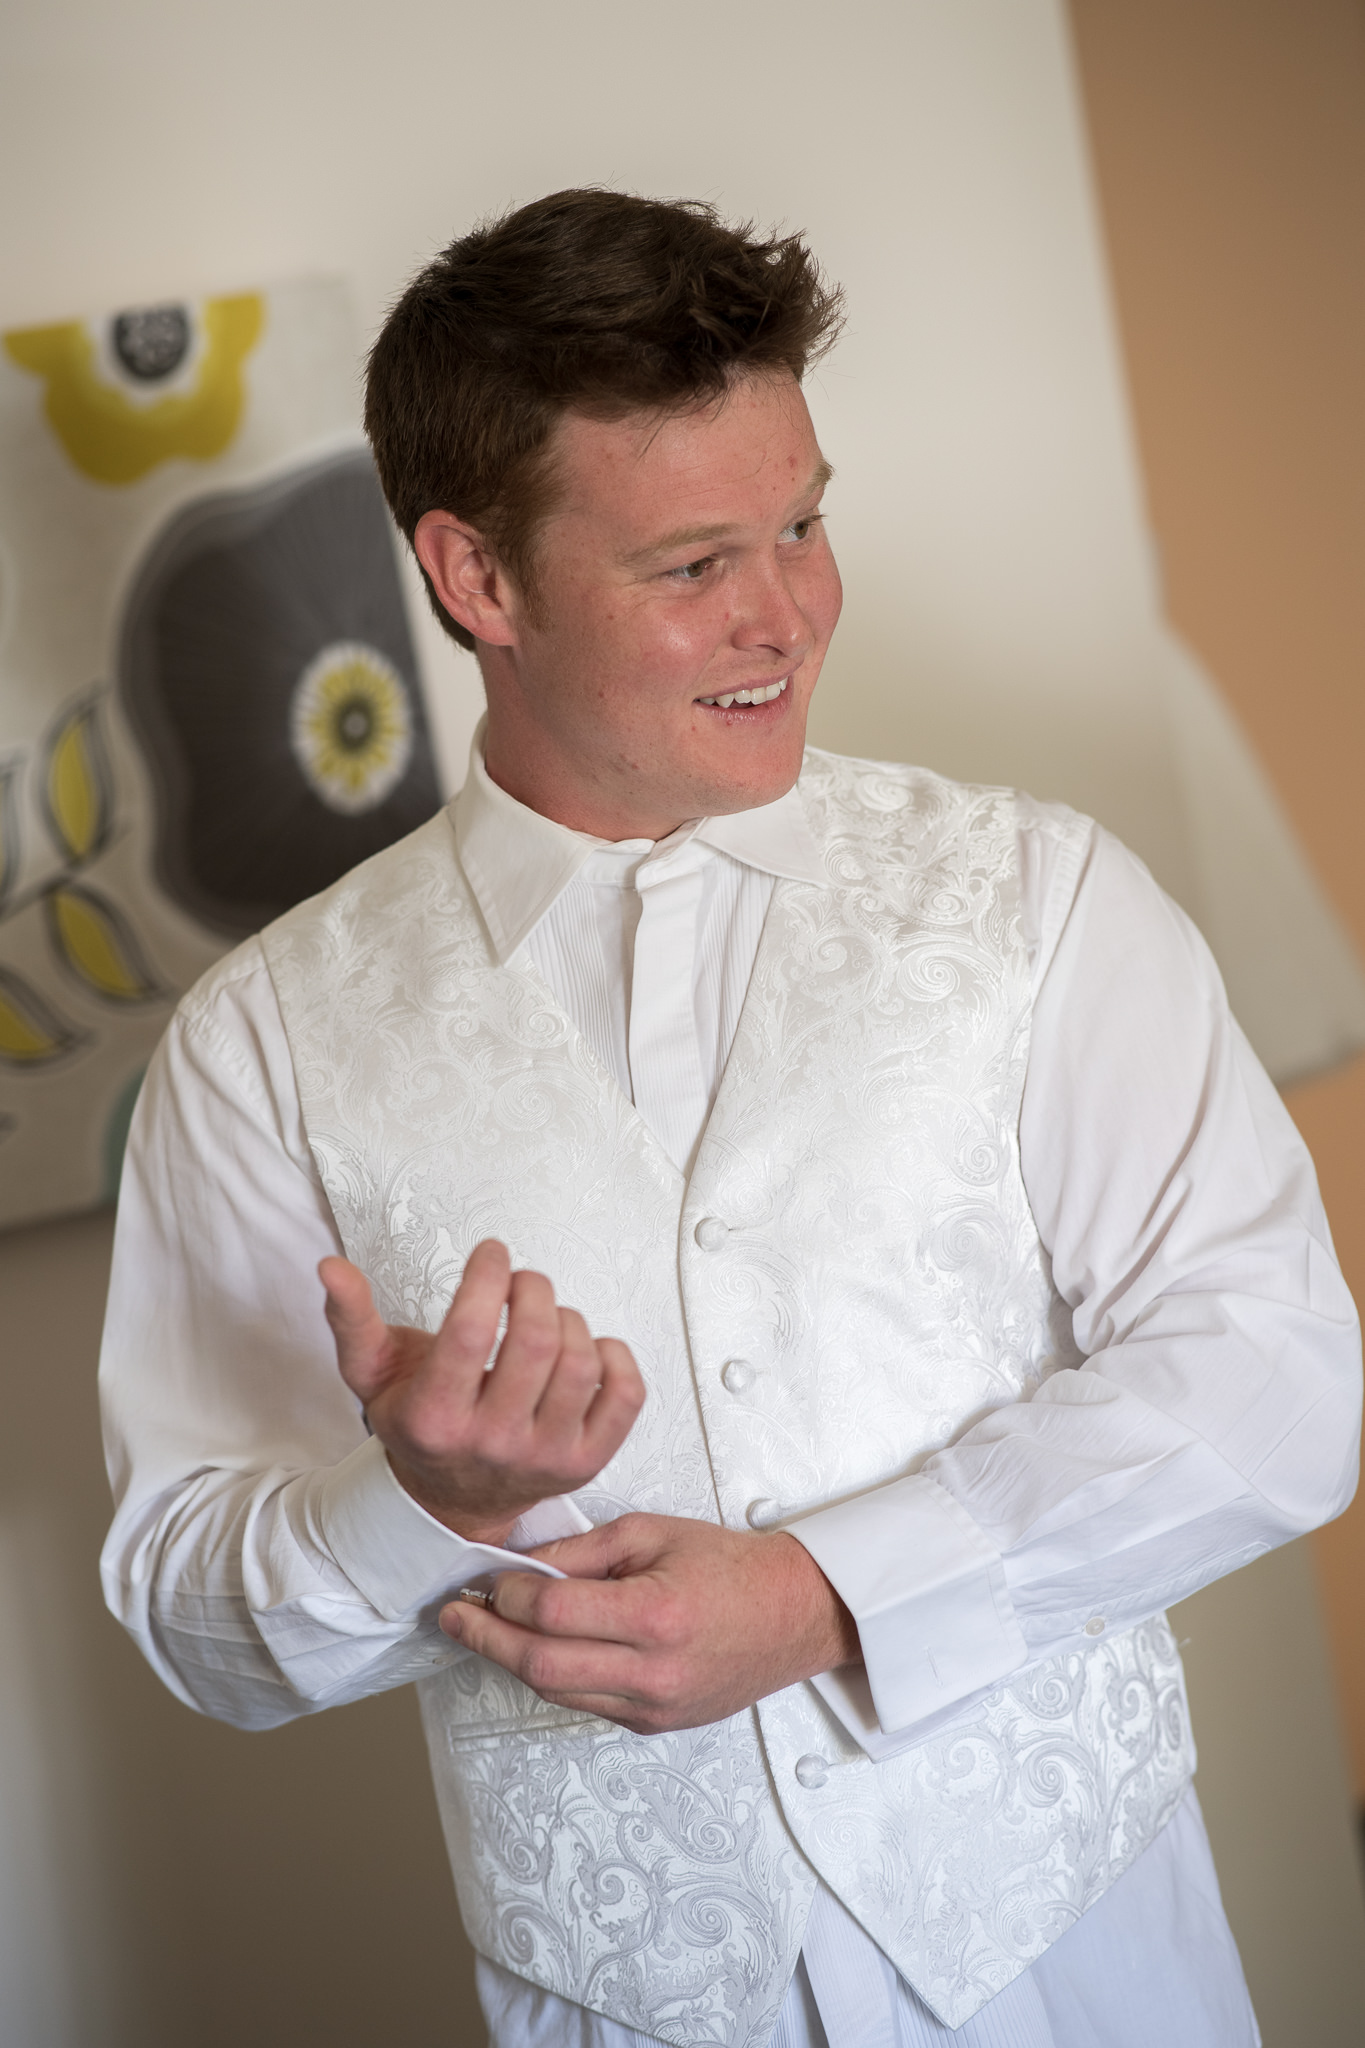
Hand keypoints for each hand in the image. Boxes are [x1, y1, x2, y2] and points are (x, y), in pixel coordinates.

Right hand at [320, 1240, 644, 1545]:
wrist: (452, 1505)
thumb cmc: (418, 1426)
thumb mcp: (372, 1376)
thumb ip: (352, 1318)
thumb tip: (331, 1266)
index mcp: (436, 1419)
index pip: (469, 1331)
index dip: (486, 1277)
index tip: (492, 1252)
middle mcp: (493, 1443)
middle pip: (537, 1342)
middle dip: (533, 1288)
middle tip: (521, 1280)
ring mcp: (547, 1456)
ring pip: (581, 1362)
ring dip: (568, 1318)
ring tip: (545, 1317)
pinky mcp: (588, 1461)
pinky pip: (625, 1394)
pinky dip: (614, 1355)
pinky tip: (585, 1347)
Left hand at [438, 1512, 859, 1733]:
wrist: (793, 1614)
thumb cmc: (731, 1567)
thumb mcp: (653, 1533)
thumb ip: (582, 1551)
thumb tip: (521, 1565)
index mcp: (655, 1616)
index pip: (552, 1615)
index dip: (507, 1597)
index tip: (486, 1579)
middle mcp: (653, 1672)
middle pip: (541, 1666)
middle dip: (486, 1639)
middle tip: (454, 1617)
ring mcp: (653, 1707)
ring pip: (556, 1693)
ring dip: (512, 1662)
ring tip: (483, 1632)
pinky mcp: (654, 1724)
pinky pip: (586, 1704)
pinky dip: (554, 1677)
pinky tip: (537, 1651)